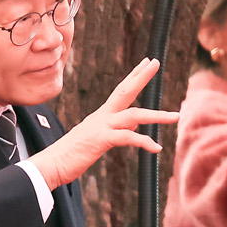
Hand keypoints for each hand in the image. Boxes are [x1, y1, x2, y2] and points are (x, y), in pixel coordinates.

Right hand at [26, 58, 176, 189]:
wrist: (51, 165)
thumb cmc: (68, 156)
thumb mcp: (92, 141)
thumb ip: (108, 134)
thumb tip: (125, 133)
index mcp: (100, 116)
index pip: (119, 91)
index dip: (133, 76)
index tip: (145, 63)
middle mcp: (102, 117)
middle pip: (125, 92)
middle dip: (142, 77)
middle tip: (156, 62)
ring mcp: (101, 127)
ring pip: (134, 115)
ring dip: (157, 115)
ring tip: (175, 116)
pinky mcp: (101, 140)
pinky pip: (128, 138)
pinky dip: (144, 142)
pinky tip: (157, 148)